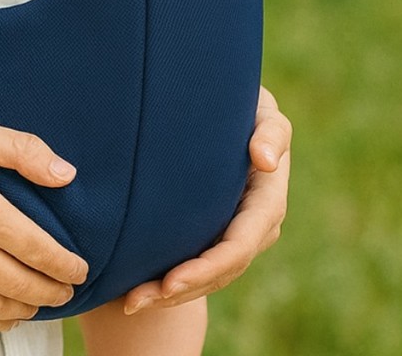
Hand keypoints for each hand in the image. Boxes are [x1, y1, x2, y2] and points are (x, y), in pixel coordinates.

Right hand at [0, 115, 87, 331]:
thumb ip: (19, 149)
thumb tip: (65, 173)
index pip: (39, 249)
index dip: (67, 264)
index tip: (80, 268)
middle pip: (24, 284)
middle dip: (55, 290)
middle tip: (68, 289)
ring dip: (27, 309)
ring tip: (40, 301)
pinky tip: (4, 314)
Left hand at [123, 85, 291, 313]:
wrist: (222, 103)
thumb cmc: (240, 100)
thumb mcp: (261, 109)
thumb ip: (270, 130)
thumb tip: (265, 162)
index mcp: (267, 196)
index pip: (241, 242)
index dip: (209, 266)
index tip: (172, 280)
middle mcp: (256, 222)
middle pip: (221, 269)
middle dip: (183, 288)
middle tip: (139, 299)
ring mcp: (236, 230)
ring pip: (209, 275)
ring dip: (171, 293)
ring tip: (130, 301)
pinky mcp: (214, 229)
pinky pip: (196, 264)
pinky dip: (168, 281)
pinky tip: (134, 292)